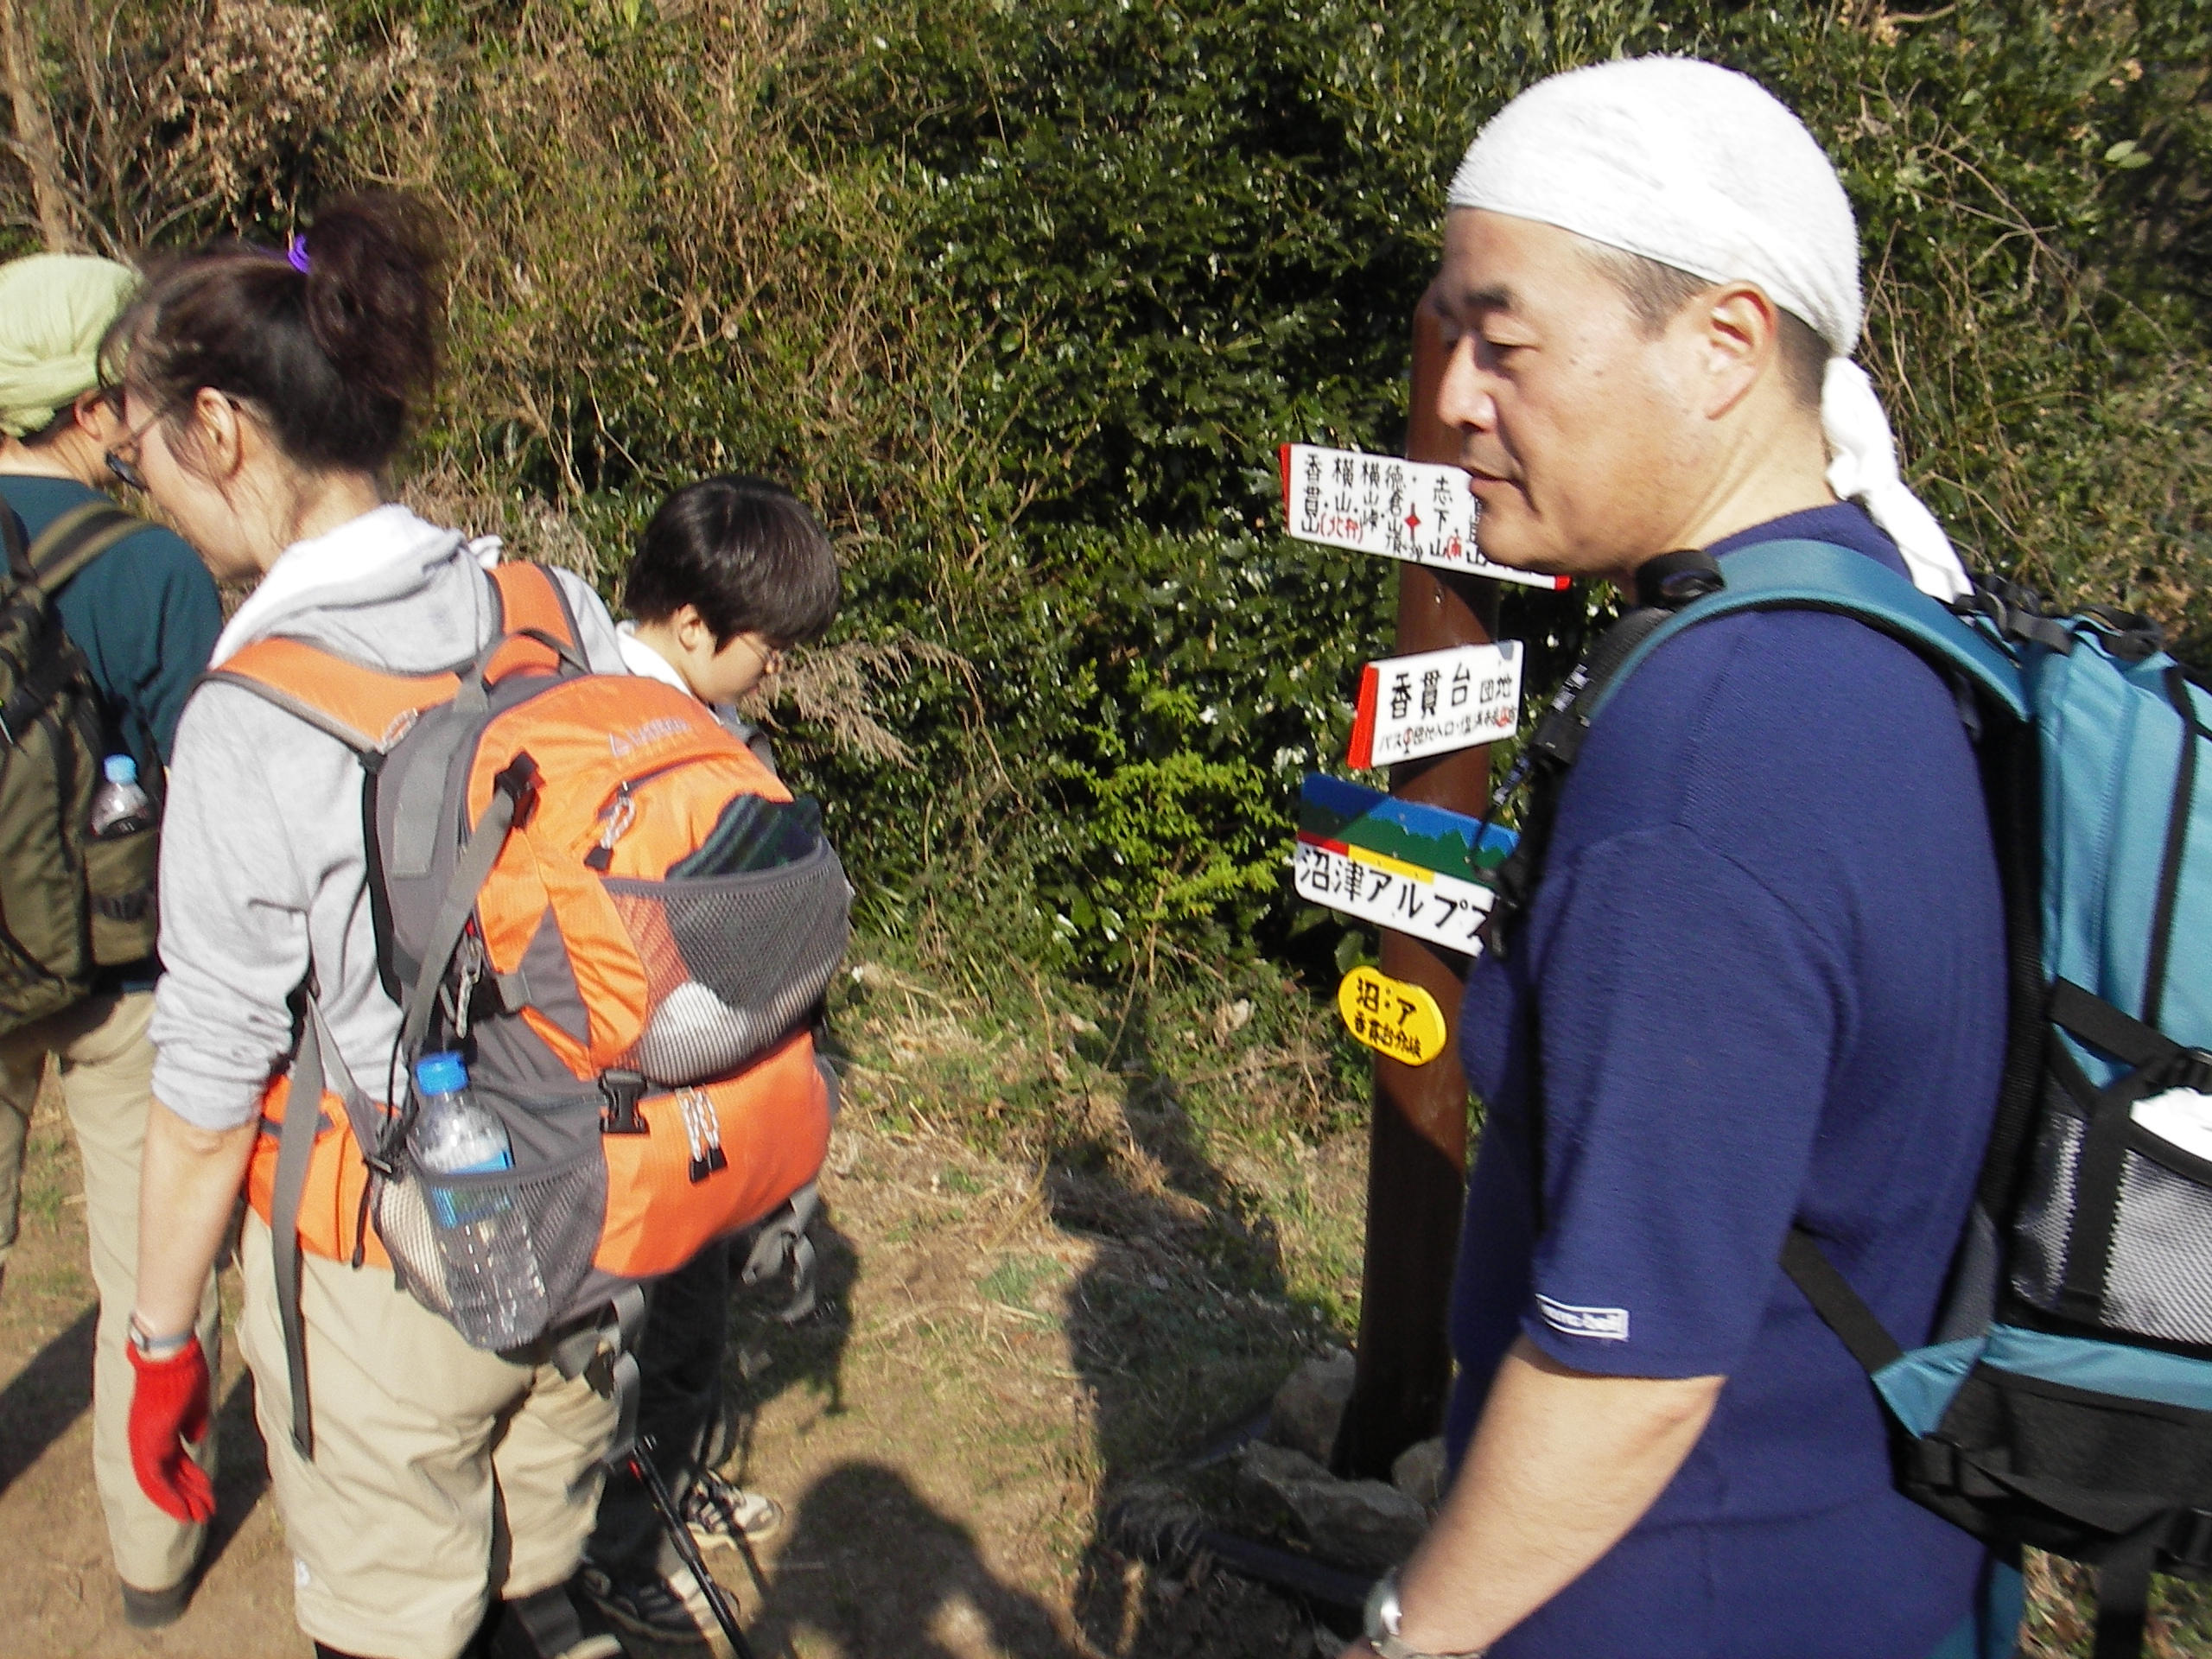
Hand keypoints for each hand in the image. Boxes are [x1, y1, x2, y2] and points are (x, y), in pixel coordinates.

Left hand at [127, 1333, 213, 1523]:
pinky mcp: (147, 1444)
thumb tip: (195, 1440)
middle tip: (205, 1514)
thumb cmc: (184, 1373)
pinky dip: (167, 1498)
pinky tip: (183, 1511)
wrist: (170, 1357)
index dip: (190, 1479)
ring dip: (180, 1502)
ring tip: (201, 1518)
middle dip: (188, 1496)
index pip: (174, 1462)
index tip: (206, 1492)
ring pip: (159, 1483)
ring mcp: (144, 1443)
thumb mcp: (194, 1402)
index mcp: (160, 1429)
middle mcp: (147, 1440)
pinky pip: (154, 1480)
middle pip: (167, 1476)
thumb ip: (193, 1423)